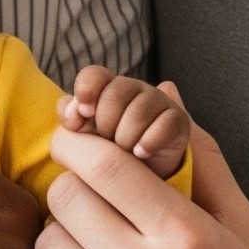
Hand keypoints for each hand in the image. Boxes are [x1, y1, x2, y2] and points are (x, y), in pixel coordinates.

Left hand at [34, 83, 248, 248]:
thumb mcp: (240, 224)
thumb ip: (201, 155)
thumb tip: (166, 91)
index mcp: (186, 237)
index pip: (106, 165)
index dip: (79, 142)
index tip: (76, 140)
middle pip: (66, 197)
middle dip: (75, 187)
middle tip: (96, 200)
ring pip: (47, 242)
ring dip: (66, 237)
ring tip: (100, 248)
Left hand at [57, 67, 191, 178]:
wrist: (142, 174)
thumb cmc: (107, 149)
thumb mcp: (83, 134)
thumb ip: (70, 116)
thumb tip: (74, 110)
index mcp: (107, 86)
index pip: (94, 74)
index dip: (86, 90)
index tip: (84, 113)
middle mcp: (134, 88)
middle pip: (114, 94)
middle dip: (106, 124)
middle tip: (109, 139)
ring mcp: (158, 101)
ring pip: (138, 112)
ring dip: (125, 138)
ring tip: (125, 150)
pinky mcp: (178, 119)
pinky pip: (163, 125)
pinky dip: (148, 143)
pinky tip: (141, 153)